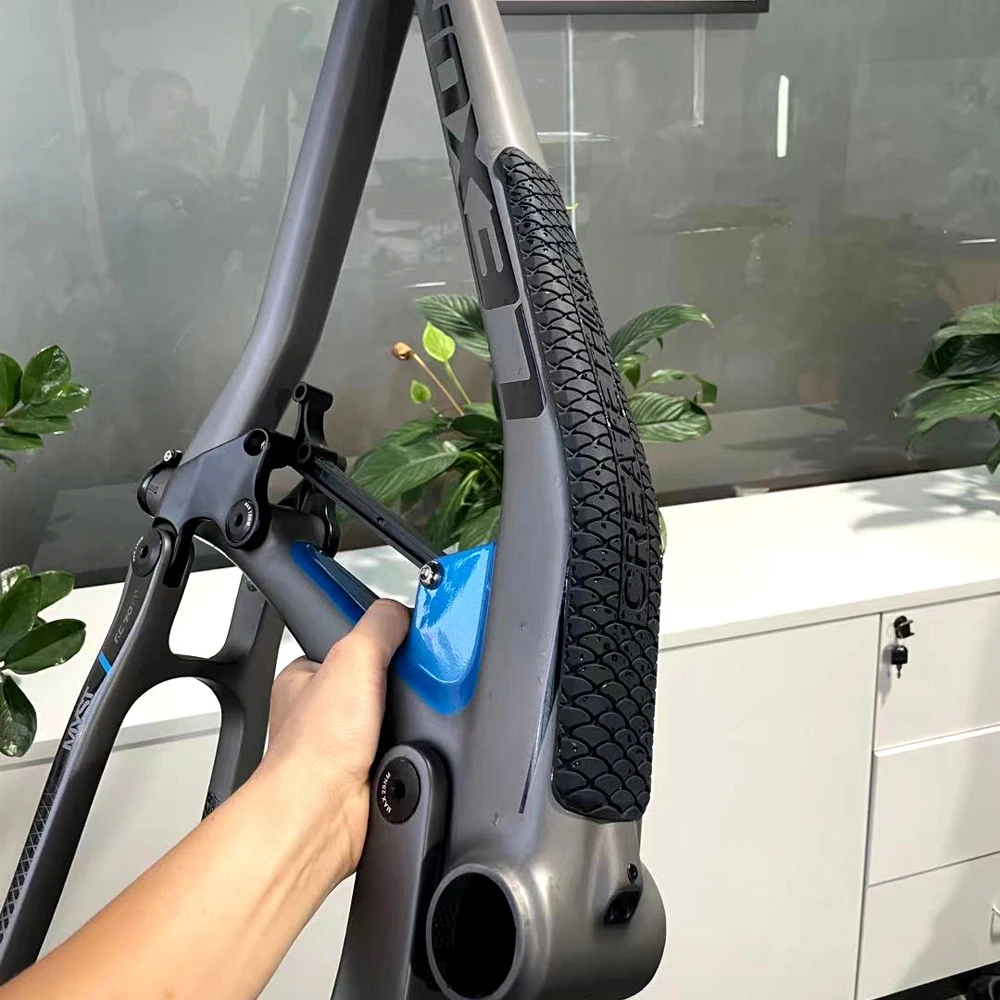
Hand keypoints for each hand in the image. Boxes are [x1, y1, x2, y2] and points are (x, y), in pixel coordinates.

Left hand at [262, 599, 409, 877]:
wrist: (323, 816)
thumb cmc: (314, 748)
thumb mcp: (353, 657)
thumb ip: (379, 624)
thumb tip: (402, 612)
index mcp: (307, 677)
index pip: (351, 641)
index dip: (379, 638)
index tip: (401, 637)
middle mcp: (323, 712)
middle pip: (380, 679)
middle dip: (401, 684)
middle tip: (409, 686)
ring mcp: (347, 743)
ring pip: (396, 716)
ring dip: (409, 720)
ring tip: (408, 722)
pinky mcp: (371, 772)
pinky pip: (406, 749)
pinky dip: (414, 750)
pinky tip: (409, 749)